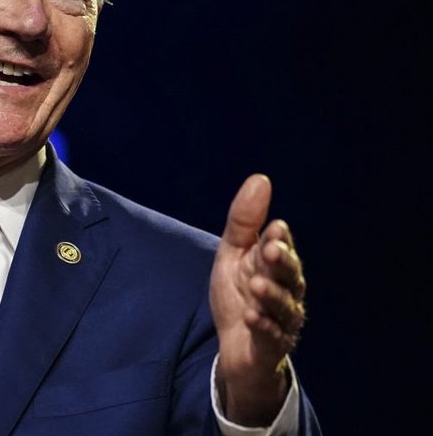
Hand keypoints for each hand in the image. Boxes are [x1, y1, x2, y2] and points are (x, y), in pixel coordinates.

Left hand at [209, 174, 305, 425]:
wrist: (236, 346)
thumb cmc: (238, 295)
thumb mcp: (233, 254)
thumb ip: (244, 221)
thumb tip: (260, 179)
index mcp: (277, 267)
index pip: (282, 249)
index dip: (279, 240)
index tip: (273, 229)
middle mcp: (287, 292)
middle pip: (290, 276)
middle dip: (282, 263)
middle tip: (270, 251)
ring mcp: (283, 320)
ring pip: (284, 306)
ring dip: (271, 295)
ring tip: (255, 285)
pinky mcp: (272, 345)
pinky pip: (272, 335)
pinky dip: (263, 326)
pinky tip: (252, 317)